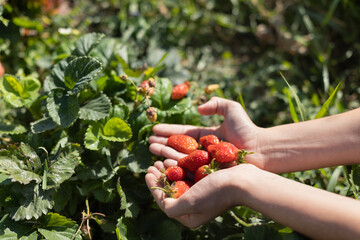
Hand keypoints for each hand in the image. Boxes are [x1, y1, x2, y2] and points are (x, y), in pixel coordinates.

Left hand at [145, 161, 250, 227]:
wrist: (243, 181)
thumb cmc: (216, 191)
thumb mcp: (190, 202)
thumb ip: (171, 207)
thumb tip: (162, 202)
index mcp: (190, 217)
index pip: (164, 202)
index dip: (153, 187)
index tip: (147, 172)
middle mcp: (195, 207)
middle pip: (171, 191)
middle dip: (160, 178)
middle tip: (152, 164)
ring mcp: (202, 195)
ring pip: (179, 181)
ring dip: (168, 170)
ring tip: (160, 160)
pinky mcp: (207, 184)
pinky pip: (188, 175)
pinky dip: (180, 167)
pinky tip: (174, 158)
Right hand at [148, 97, 263, 167]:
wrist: (261, 149)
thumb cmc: (247, 129)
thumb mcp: (231, 109)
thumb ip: (216, 104)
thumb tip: (197, 110)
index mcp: (206, 135)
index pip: (184, 133)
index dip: (169, 131)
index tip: (155, 129)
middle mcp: (203, 148)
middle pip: (179, 146)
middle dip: (163, 143)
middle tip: (149, 142)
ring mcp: (205, 161)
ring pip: (181, 156)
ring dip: (165, 153)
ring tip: (152, 150)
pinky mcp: (207, 171)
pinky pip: (189, 168)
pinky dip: (176, 165)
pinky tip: (164, 163)